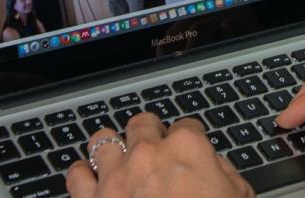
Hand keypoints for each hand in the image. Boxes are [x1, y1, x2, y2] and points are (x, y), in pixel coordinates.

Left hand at [66, 112, 251, 197]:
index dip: (191, 137)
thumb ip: (227, 175)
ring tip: (118, 158)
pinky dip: (83, 175)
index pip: (188, 126)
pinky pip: (78, 174)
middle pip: (142, 124)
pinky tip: (92, 180)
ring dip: (111, 147)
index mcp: (187, 148)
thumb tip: (216, 166)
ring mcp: (115, 175)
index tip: (190, 147)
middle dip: (148, 133)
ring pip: (103, 140)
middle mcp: (147, 154)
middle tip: (154, 148)